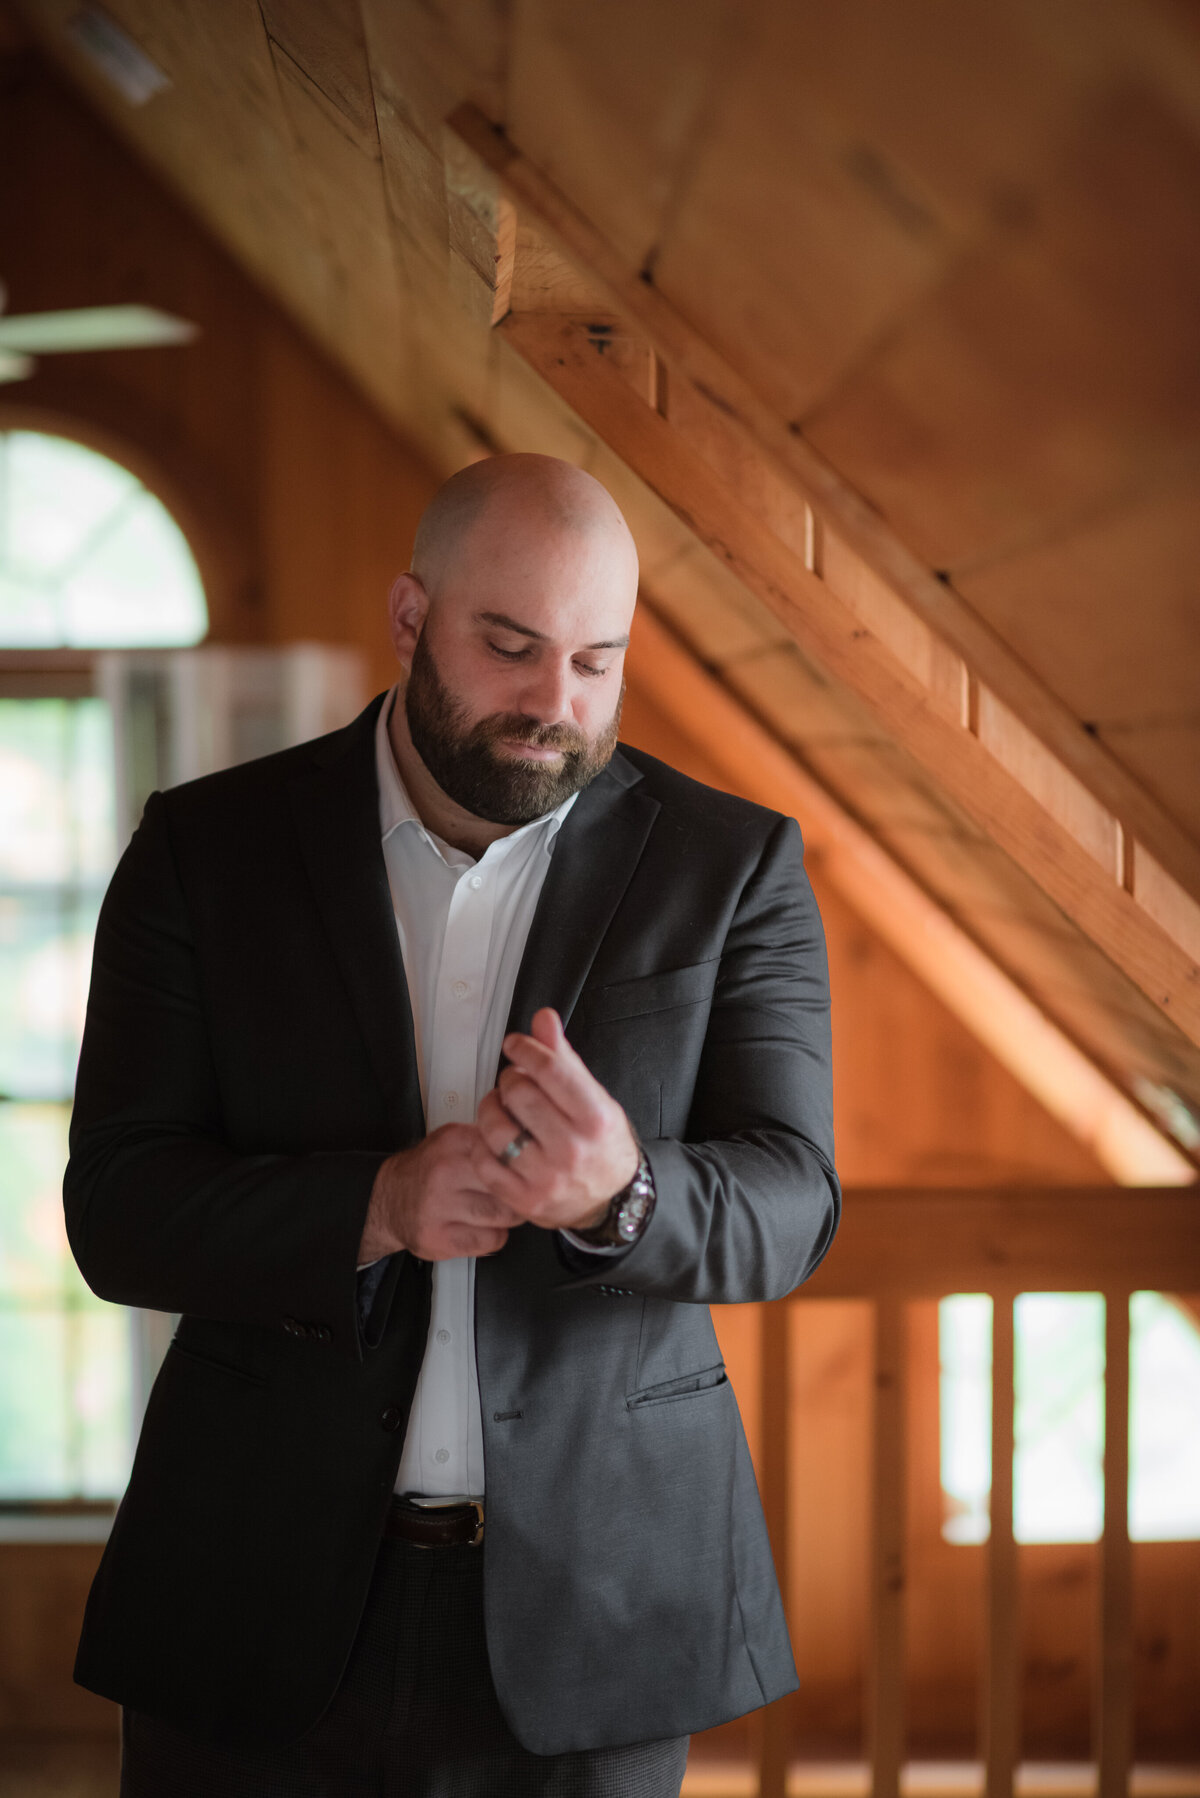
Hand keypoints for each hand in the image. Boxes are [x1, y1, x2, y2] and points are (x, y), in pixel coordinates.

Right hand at [359, 1124, 522, 1263]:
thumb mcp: (453, 1140)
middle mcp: (445, 1172)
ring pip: (503, 1216)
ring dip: (508, 1217)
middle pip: (509, 1184)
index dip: (523, 1163)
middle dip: (519, 1193)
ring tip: (497, 1211)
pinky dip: (493, 1237)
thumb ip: (487, 1139)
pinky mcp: (439, 1238)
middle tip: (516, 1194)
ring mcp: (440, 1207)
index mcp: (454, 1142)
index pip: (508, 1150)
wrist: (388, 1200)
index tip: (526, 1169)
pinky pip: (489, 1241)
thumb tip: (527, 1143)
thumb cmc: (428, 1171)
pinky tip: (482, 1227)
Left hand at [472, 1008, 639, 1232]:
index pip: (550, 1069)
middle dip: (510, 1078)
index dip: (525, 1048)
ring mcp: (547, 1177)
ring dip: (490, 1108)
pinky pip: (485, 1162)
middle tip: (514, 1081)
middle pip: (519, 1094)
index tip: (515, 1044)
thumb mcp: (596, 1097)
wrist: (613, 1199)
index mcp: (595, 1119)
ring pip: (495, 1128)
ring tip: (501, 1106)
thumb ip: (565, 1058)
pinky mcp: (524, 1199)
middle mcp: (572, 1149)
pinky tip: (496, 1137)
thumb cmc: (603, 1145)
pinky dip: (483, 1144)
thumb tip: (544, 1019)